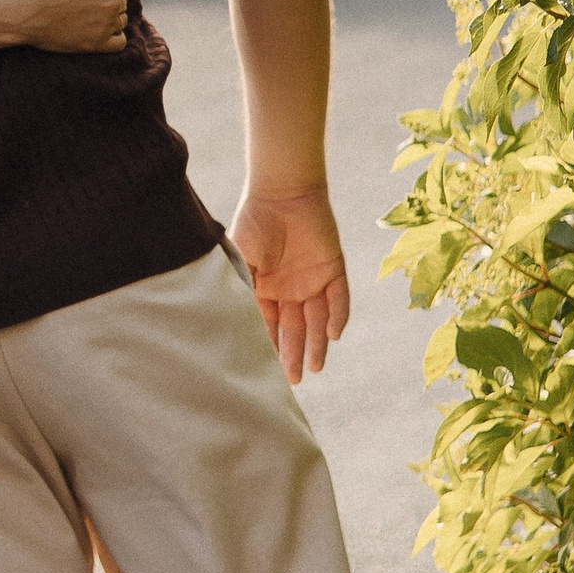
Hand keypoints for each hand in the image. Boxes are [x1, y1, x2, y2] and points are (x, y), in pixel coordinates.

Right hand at [1, 0, 129, 53]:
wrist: (18, 10)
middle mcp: (112, 2)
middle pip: (120, 1)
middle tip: (81, 1)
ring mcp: (105, 25)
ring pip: (120, 20)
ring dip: (109, 18)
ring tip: (85, 15)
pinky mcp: (96, 44)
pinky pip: (119, 43)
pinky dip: (113, 37)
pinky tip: (96, 31)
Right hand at [229, 184, 350, 380]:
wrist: (283, 191)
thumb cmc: (254, 223)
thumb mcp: (239, 259)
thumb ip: (240, 289)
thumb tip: (234, 324)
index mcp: (264, 290)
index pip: (267, 326)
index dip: (268, 347)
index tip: (265, 371)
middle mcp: (289, 291)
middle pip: (294, 329)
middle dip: (293, 354)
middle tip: (292, 381)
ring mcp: (312, 281)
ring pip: (318, 321)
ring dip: (318, 344)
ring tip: (314, 367)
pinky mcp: (334, 269)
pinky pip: (339, 299)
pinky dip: (338, 317)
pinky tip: (334, 335)